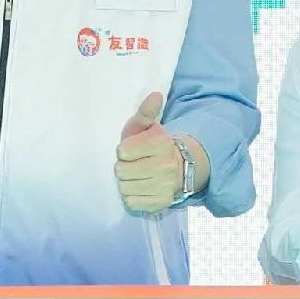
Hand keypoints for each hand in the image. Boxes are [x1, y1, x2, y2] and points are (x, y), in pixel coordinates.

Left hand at [115, 90, 191, 216]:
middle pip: (121, 171)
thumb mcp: (147, 127)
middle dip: (123, 167)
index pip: (122, 151)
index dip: (123, 151)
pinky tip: (140, 188)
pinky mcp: (160, 203)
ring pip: (125, 188)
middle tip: (133, 164)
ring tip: (136, 176)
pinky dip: (132, 197)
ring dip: (126, 183)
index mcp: (161, 143)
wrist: (178, 168)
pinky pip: (132, 202)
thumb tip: (155, 95)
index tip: (131, 150)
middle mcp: (166, 166)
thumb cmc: (152, 146)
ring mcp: (165, 186)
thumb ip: (146, 111)